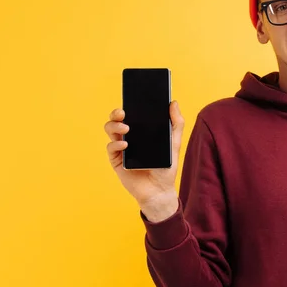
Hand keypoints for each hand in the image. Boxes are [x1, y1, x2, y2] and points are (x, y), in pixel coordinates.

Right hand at [105, 101, 184, 219]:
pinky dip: (116, 144)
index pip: (133, 113)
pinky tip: (125, 145)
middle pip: (117, 119)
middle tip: (123, 112)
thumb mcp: (174, 143)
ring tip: (126, 128)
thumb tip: (173, 102)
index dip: (130, 103)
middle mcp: (130, 136)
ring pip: (110, 130)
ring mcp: (122, 147)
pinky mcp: (116, 160)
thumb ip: (176, 123)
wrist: (159, 190)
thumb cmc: (166, 167)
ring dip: (114, 126)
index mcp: (142, 130)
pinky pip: (111, 148)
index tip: (133, 96)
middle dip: (117, 112)